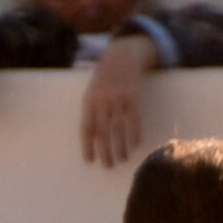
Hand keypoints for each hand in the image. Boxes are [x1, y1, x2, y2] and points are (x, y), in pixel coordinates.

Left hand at [81, 33, 158, 165]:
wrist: (120, 56)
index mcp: (88, 102)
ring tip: (123, 159)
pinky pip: (133, 119)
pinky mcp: (132, 96)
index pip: (86, 129)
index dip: (87, 146)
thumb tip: (92, 139)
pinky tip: (136, 145)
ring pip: (118, 129)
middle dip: (105, 152)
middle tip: (108, 166)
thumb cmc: (104, 80)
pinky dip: (134, 133)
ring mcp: (117, 98)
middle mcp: (102, 101)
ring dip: (121, 147)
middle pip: (103, 132)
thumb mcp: (92, 93)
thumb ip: (91, 112)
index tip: (90, 161)